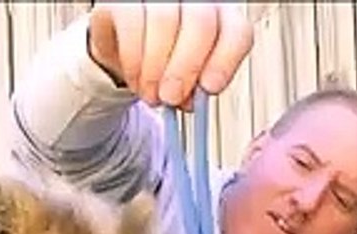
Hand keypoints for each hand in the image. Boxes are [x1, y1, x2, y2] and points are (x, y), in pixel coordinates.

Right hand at [87, 2, 253, 107]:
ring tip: (151, 92)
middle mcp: (193, 0)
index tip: (209, 88)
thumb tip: (189, 100)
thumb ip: (194, 88)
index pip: (236, 31)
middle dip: (185, 67)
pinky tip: (136, 76)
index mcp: (219, 18)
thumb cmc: (161, 62)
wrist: (120, 47)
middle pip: (201, 22)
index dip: (225, 61)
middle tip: (171, 96)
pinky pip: (132, 22)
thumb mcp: (184, 80)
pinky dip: (133, 59)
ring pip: (164, 20)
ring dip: (155, 67)